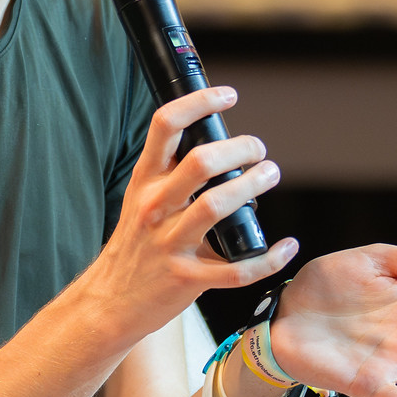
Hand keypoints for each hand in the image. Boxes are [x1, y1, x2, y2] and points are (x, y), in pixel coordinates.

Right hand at [83, 87, 299, 344]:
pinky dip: (269, 257)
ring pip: (218, 206)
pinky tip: (286, 246)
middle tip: (258, 150)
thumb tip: (219, 146)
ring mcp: (170, 243)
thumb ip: (172, 175)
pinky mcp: (187, 278)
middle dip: (240, 148)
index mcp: (145, 182)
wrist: (109, 302)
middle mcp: (156, 207)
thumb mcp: (141, 201)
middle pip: (201, 162)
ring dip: (253, 186)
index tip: (227, 95)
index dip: (199, 102)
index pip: (166, 126)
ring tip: (268, 175)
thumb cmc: (135, 247)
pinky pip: (237, 269)